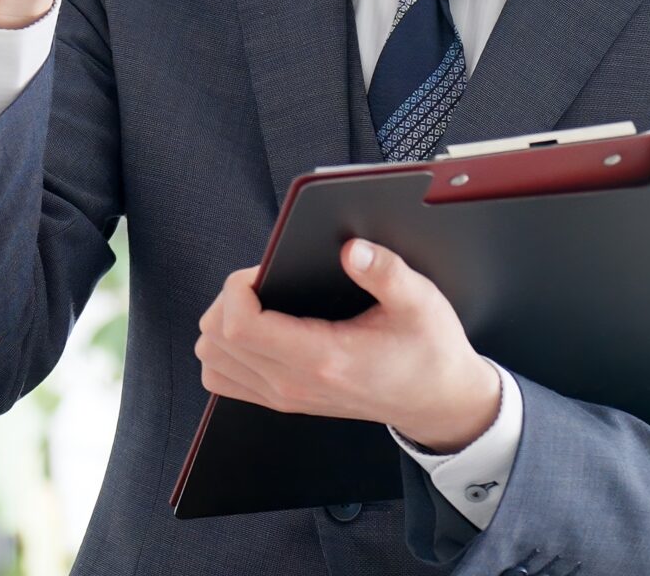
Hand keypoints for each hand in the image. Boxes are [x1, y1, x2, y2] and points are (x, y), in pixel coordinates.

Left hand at [193, 239, 503, 452]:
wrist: (437, 401)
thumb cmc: (428, 351)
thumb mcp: (420, 301)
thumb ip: (385, 271)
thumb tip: (350, 249)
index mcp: (323, 357)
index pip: (241, 326)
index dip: (236, 288)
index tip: (262, 270)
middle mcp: (294, 383)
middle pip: (216, 339)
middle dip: (228, 299)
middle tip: (262, 282)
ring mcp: (285, 396)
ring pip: (212, 359)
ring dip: (223, 324)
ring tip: (257, 304)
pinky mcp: (283, 400)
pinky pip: (224, 378)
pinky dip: (226, 350)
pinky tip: (256, 330)